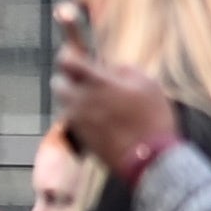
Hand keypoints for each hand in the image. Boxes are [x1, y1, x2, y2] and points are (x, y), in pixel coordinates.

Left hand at [51, 43, 181, 177]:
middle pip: (58, 81)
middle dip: (68, 77)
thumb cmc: (152, 119)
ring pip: (63, 101)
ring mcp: (78, 120)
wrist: (149, 158)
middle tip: (84, 78)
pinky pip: (72, 118)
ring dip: (73, 96)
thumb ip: (125, 70)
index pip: (67, 60)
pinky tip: (99, 117)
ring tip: (93, 99)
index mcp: (98, 83)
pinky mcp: (80, 136)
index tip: (75, 52)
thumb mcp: (149, 84)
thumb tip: (112, 69)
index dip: (68, 53)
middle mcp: (81, 100)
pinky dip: (80, 114)